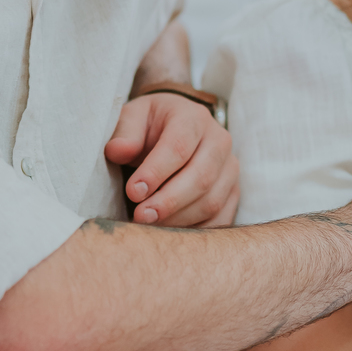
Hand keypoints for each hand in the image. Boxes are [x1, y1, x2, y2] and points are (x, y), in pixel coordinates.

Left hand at [105, 93, 238, 227]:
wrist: (175, 132)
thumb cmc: (150, 126)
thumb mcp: (133, 117)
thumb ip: (124, 132)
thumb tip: (117, 151)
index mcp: (193, 118)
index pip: (178, 147)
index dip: (156, 172)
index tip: (133, 192)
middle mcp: (219, 141)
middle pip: (201, 178)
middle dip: (168, 201)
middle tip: (141, 216)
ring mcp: (230, 168)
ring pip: (212, 201)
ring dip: (180, 219)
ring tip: (150, 225)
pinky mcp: (233, 191)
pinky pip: (221, 218)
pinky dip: (196, 231)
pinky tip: (170, 233)